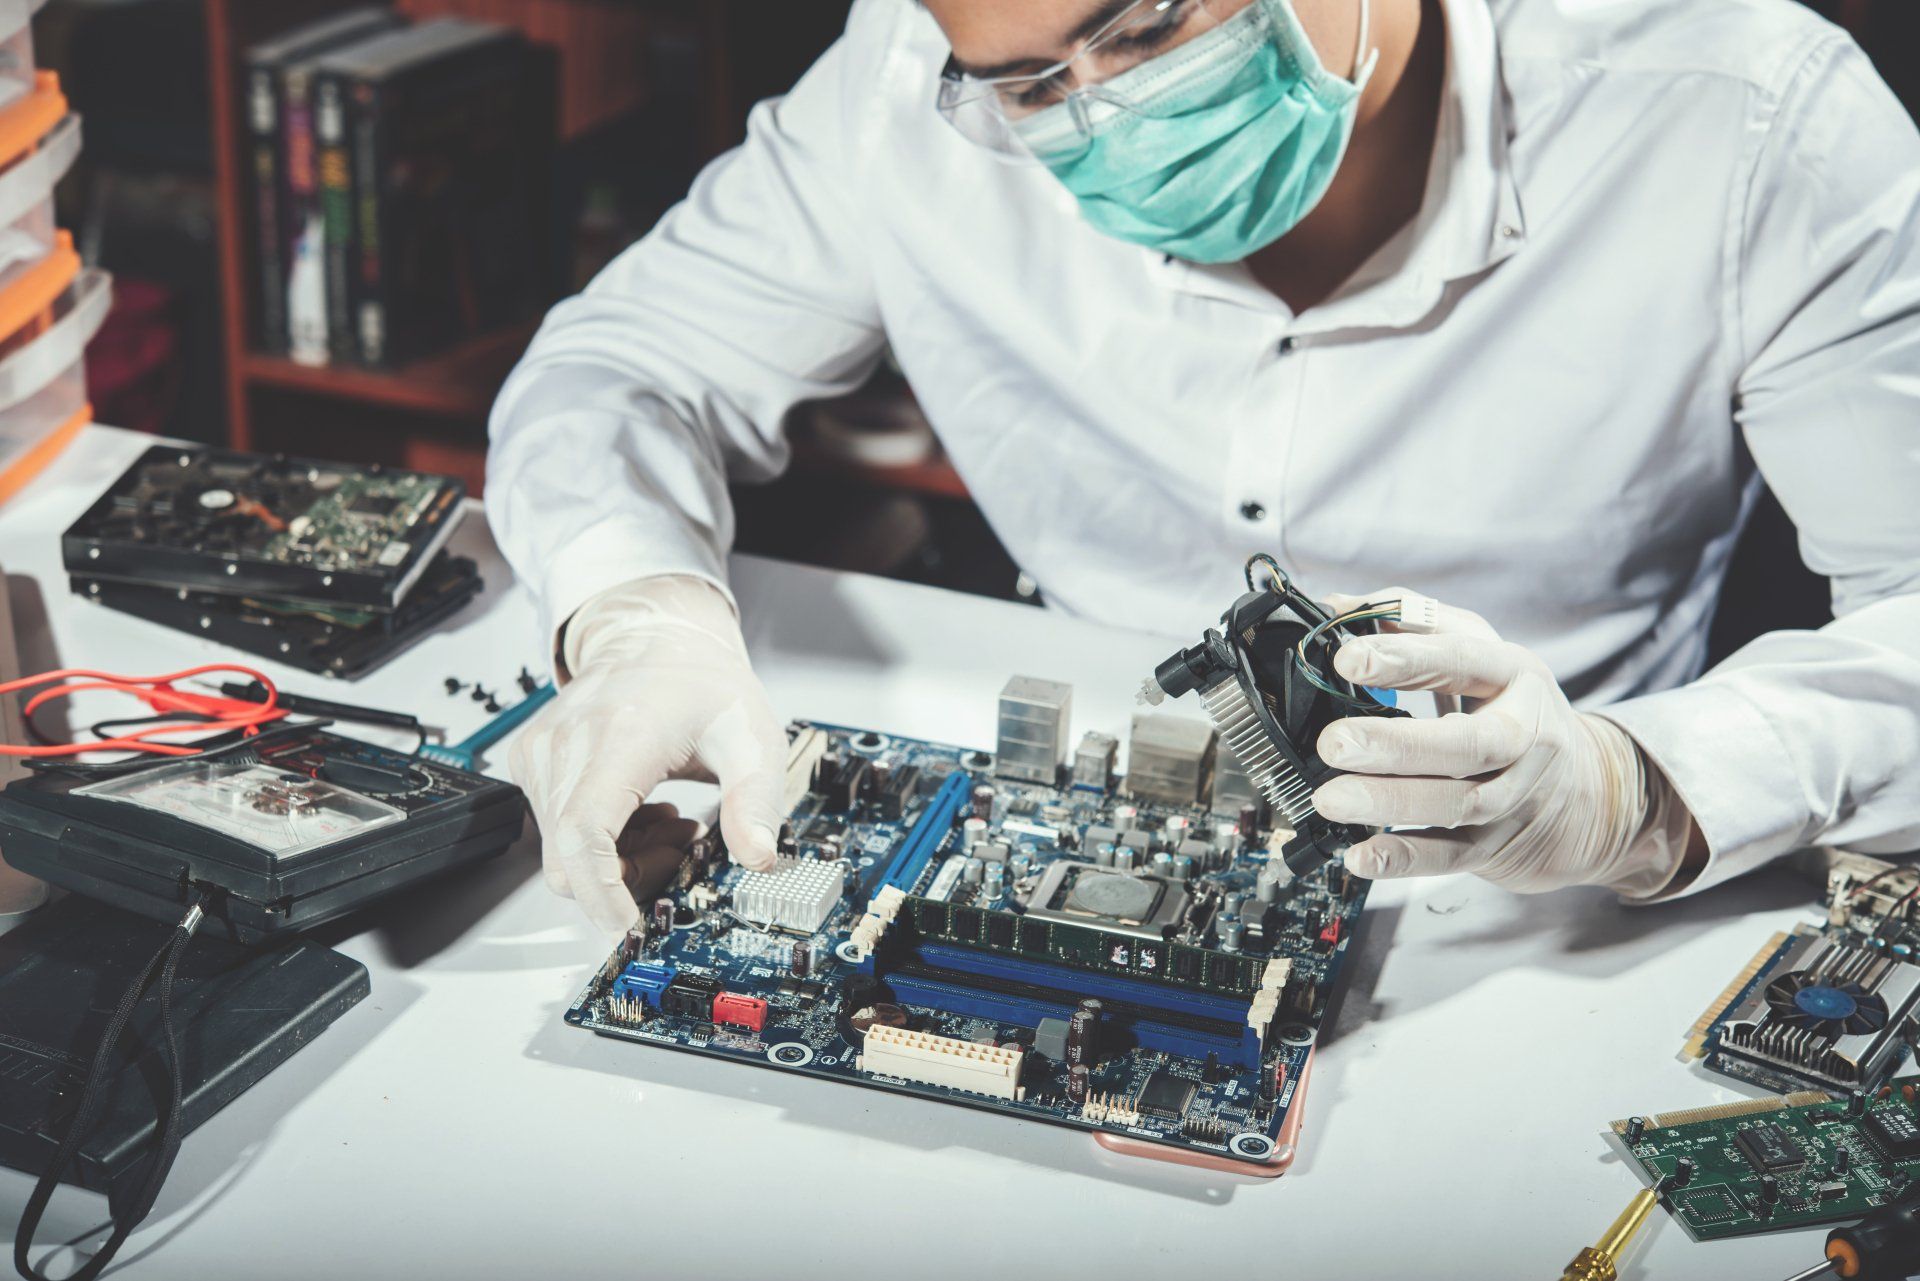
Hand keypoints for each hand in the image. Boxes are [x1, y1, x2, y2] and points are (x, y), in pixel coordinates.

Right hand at [509, 576, 783, 931]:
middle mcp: (566, 744)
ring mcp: (541, 754)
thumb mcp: (751, 736)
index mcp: (619, 736)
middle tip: (683, 845)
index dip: (601, 889)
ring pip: (561, 851)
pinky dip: (601, 838)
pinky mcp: (531, 762)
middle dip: (627, 877)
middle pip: (571, 857)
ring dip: (619, 857)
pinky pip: (555, 830)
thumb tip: (761, 858)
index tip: (627, 921)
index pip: (583, 832)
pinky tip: (640, 807)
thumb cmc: (700, 683)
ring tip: (669, 816)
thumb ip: (758, 800)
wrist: (654, 636)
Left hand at [1308, 589, 1690, 895]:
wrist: (1592, 791)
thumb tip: (1335, 607)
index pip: (1462, 660)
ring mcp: (1514, 795)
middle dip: (1398, 745)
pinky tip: (1360, 854)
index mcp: (1514, 674)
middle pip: (1468, 742)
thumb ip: (1411, 622)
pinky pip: (1450, 856)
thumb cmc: (1512, 707)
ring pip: (1458, 802)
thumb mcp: (1480, 652)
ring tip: (1331, 798)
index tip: (1347, 658)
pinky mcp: (1497, 845)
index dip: (1405, 658)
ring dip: (1390, 802)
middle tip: (1335, 742)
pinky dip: (1403, 859)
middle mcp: (1522, 735)